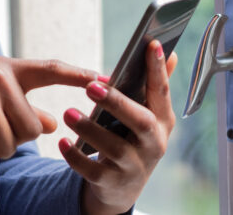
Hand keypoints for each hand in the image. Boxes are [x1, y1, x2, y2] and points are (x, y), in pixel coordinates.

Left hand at [59, 40, 177, 214]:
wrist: (122, 188)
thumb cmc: (133, 139)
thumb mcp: (147, 116)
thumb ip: (155, 86)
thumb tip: (169, 53)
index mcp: (163, 121)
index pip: (162, 92)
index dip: (158, 69)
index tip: (151, 44)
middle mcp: (153, 144)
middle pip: (140, 122)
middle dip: (117, 103)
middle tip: (91, 86)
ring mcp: (134, 166)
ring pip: (114, 147)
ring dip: (90, 129)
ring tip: (68, 113)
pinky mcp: (112, 183)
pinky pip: (92, 170)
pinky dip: (75, 157)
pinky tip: (62, 142)